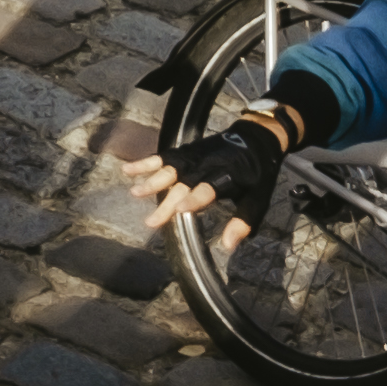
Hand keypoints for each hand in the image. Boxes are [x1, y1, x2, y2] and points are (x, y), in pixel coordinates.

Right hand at [125, 115, 291, 256]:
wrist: (256, 139)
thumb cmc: (257, 175)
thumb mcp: (258, 199)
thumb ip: (242, 222)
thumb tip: (228, 246)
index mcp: (228, 176)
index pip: (209, 188)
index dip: (195, 198)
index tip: (180, 210)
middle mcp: (208, 165)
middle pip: (184, 183)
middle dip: (167, 201)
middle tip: (151, 221)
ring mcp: (195, 156)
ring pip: (171, 168)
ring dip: (152, 180)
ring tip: (134, 192)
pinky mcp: (186, 151)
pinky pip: (164, 157)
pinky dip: (146, 162)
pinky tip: (128, 170)